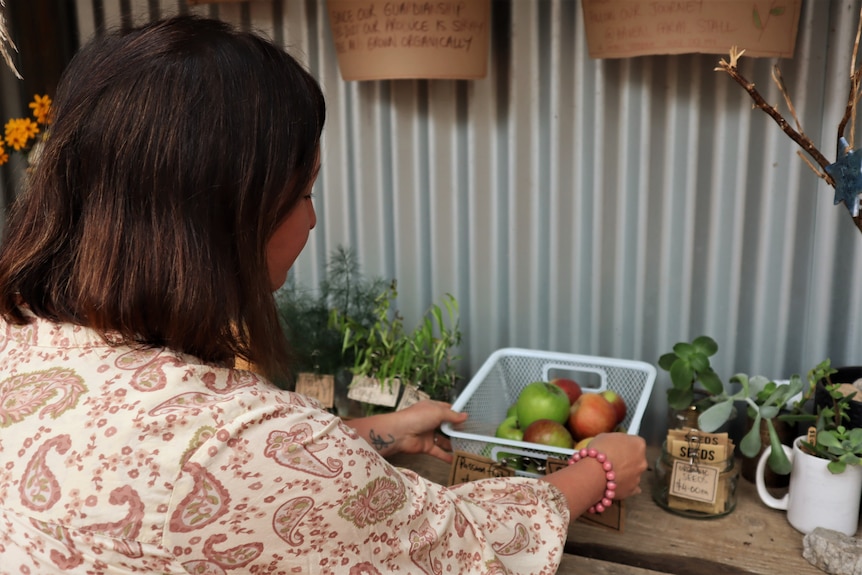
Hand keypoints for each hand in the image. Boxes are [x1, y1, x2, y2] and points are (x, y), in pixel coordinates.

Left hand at [351, 400, 467, 462]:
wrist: (399, 433)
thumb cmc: (417, 417)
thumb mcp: (438, 412)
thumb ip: (452, 416)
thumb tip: (465, 416)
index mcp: (432, 408)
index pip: (447, 409)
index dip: (457, 413)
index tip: (470, 418)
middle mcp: (431, 421)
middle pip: (447, 425)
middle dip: (457, 429)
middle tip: (472, 434)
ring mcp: (428, 434)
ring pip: (444, 440)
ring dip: (453, 444)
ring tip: (468, 448)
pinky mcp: (426, 447)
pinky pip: (439, 452)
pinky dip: (446, 457)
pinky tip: (456, 460)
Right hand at [586, 432, 647, 499]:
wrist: (594, 472)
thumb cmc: (599, 451)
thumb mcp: (605, 436)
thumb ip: (615, 439)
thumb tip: (614, 443)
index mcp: (638, 444)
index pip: (635, 442)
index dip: (624, 444)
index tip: (617, 446)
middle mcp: (642, 461)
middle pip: (636, 458)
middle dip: (626, 459)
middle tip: (612, 459)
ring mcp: (638, 476)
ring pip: (632, 473)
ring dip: (624, 472)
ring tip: (608, 472)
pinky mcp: (632, 489)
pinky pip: (630, 487)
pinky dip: (624, 485)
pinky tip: (616, 483)